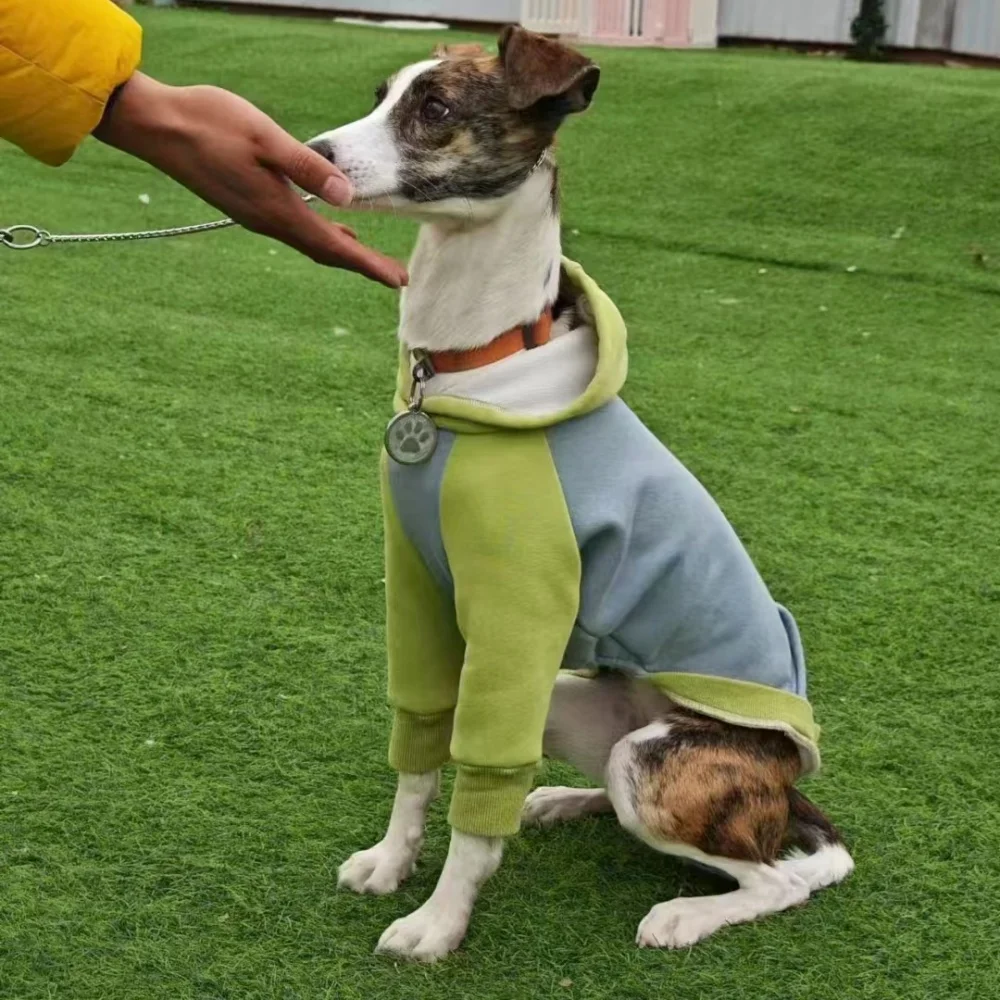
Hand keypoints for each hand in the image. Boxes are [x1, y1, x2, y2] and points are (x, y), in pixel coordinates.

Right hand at [94, 73, 406, 287]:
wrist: (155, 125)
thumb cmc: (210, 123)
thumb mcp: (267, 139)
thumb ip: (309, 169)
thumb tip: (349, 198)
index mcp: (279, 210)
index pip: (334, 247)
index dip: (369, 264)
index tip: (397, 279)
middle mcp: (269, 221)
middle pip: (325, 252)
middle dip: (362, 265)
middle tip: (393, 276)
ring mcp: (256, 214)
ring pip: (309, 241)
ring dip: (341, 251)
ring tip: (369, 258)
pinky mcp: (246, 203)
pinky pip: (293, 228)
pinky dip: (318, 233)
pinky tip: (328, 223)